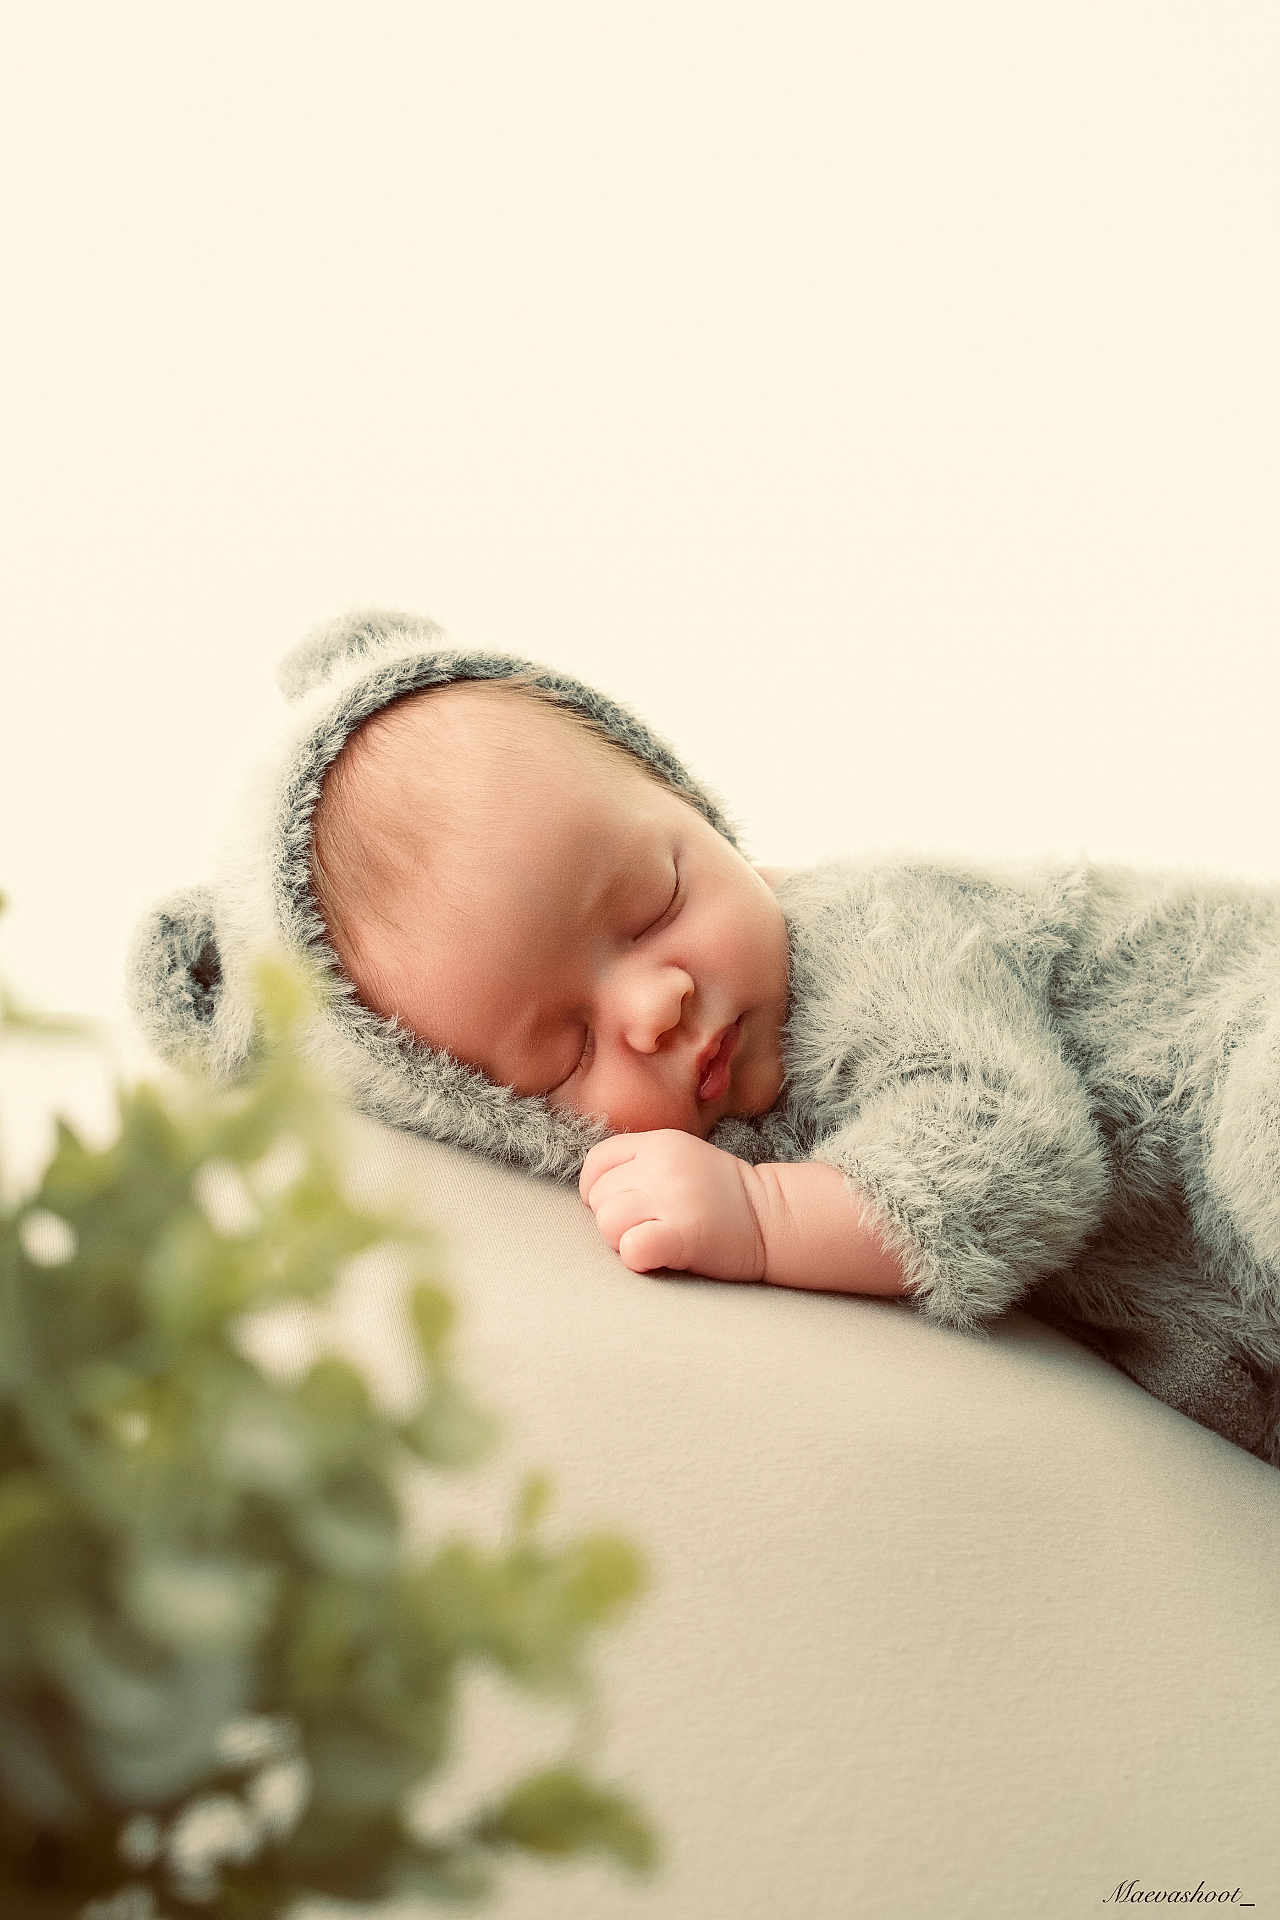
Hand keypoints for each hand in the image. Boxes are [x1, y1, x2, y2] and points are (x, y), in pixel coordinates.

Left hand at [578, 1129, 767, 1282]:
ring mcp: (674, 1197)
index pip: (597, 1162)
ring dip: (624, 1241)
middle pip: (600, 1198)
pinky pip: (632, 1248)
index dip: (597, 1189)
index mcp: (660, 1142)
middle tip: (649, 1227)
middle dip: (615, 1219)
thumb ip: (641, 1164)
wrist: (775, 1217)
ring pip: (608, 1224)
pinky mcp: (684, 1233)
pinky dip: (638, 1257)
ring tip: (657, 1240)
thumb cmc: (723, 1197)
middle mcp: (663, 1165)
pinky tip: (659, 1255)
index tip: (620, 1206)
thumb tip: (594, 1191)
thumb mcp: (682, 1159)